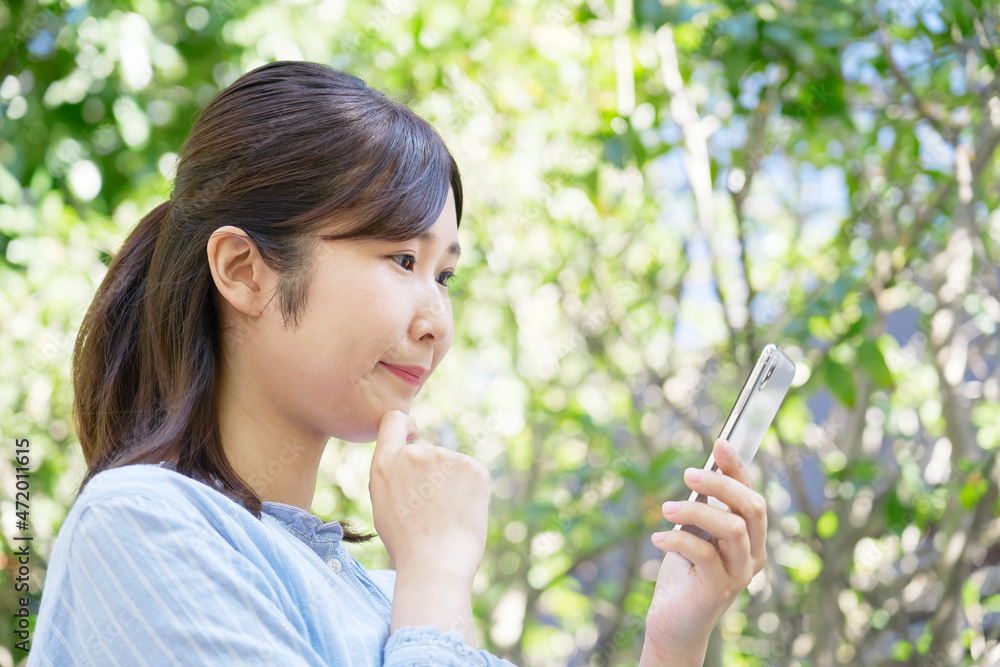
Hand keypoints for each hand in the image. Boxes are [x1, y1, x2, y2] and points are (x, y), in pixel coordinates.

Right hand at [368, 410, 490, 583]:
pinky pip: (472, 473)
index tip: (413, 434)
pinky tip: (462, 512)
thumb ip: (395, 474)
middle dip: (432, 476)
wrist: (434, 565)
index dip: (405, 426)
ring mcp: (444, 457)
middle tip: (430, 512)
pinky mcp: (472, 466)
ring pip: (451, 467)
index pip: (394, 421)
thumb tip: (413, 459)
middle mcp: (414, 453)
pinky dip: (471, 490)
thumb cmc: (407, 545)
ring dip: (451, 485)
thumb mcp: (384, 504)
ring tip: (445, 517)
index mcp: (385, 464)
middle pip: (428, 454)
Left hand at [641, 438, 767, 663]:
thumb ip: (704, 507)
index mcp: (752, 537)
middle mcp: (754, 554)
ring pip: (731, 528)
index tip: (720, 442)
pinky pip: (704, 553)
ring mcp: (740, 573)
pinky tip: (657, 539)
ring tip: (665, 509)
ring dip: (695, 510)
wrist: (674, 621)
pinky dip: (678, 539)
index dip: (738, 467)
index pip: (753, 494)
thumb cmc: (685, 572)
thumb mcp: (695, 532)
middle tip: (687, 473)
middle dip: (720, 483)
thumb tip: (700, 470)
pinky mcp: (719, 589)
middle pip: (751, 506)